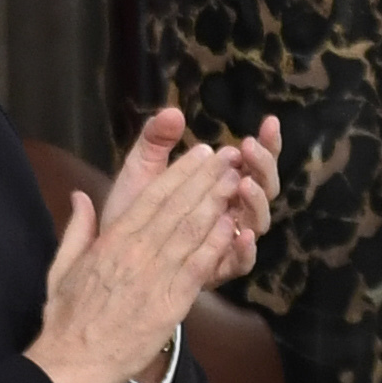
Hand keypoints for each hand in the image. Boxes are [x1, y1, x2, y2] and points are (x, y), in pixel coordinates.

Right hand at [26, 144, 243, 382]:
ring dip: (216, 203)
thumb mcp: (62, 265)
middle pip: (177, 206)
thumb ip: (77, 228)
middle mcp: (136, 252)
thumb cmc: (67, 317)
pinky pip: (198, 267)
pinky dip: (216, 245)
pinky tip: (233, 226)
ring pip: (191, 231)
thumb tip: (81, 196)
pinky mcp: (171, 303)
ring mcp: (155, 277)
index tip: (200, 154)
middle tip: (229, 157)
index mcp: (112, 240)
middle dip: (205, 179)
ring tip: (237, 181)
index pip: (152, 197)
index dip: (180, 172)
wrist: (74, 360)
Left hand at [104, 107, 281, 256]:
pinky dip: (245, 248)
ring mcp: (228, 241)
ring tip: (243, 183)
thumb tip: (174, 113)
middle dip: (263, 166)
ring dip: (256, 201)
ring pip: (259, 222)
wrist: (112, 256)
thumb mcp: (142, 169)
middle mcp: (232, 211)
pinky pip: (242, 262)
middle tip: (248, 147)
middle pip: (266, 189)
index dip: (267, 143)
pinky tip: (242, 233)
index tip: (269, 122)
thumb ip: (156, 140)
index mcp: (221, 185)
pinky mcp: (218, 269)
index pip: (253, 162)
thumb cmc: (132, 211)